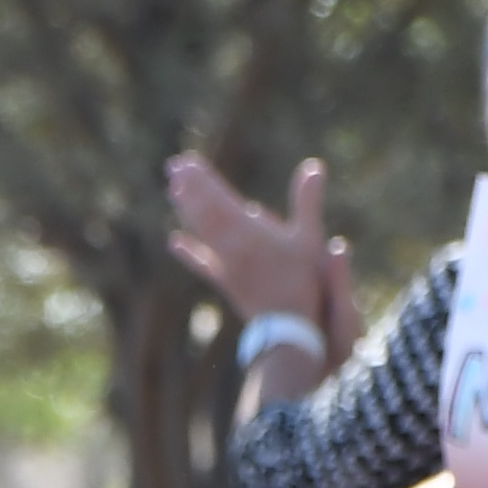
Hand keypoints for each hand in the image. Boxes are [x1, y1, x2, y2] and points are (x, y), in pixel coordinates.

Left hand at [165, 150, 356, 360]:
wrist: (288, 326)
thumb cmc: (302, 279)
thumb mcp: (310, 237)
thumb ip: (308, 200)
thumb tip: (314, 165)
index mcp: (248, 233)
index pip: (218, 199)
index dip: (202, 179)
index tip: (186, 161)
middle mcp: (230, 247)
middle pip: (204, 212)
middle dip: (189, 188)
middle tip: (172, 166)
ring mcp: (225, 265)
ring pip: (201, 233)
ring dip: (186, 210)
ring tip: (173, 191)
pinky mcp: (225, 282)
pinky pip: (203, 264)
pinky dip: (189, 252)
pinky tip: (174, 242)